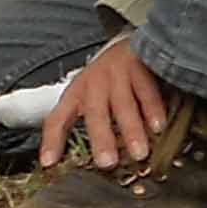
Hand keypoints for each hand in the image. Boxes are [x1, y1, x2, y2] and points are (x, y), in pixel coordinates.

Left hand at [39, 35, 170, 171]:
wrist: (130, 44)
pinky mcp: (138, 65)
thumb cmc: (108, 78)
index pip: (57, 118)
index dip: (52, 141)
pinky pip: (146, 91)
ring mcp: (116, 73)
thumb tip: (98, 161)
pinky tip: (158, 127)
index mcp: (76, 93)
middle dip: (101, 138)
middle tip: (107, 162)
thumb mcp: (91, 97)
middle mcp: (93, 83)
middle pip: (94, 112)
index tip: (49, 163)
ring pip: (123, 104)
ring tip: (139, 153)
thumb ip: (93, 126)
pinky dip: (153, 110)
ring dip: (131, 130)